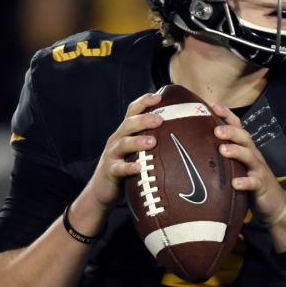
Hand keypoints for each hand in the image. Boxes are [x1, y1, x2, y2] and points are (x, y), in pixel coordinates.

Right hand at [83, 91, 163, 207]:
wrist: (102, 190)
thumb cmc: (127, 167)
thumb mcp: (137, 150)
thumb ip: (152, 140)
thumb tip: (183, 134)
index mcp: (126, 131)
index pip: (133, 111)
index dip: (144, 101)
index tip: (160, 96)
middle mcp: (118, 139)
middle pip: (129, 124)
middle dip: (144, 119)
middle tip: (160, 119)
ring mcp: (112, 154)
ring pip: (123, 143)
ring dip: (137, 141)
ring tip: (152, 142)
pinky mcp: (110, 171)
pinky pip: (119, 168)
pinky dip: (128, 167)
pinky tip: (139, 168)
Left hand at [211, 103, 285, 223]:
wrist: (273, 202)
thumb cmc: (249, 179)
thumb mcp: (237, 164)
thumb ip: (223, 155)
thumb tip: (196, 146)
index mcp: (245, 147)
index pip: (237, 126)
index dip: (227, 115)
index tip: (212, 105)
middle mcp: (252, 154)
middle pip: (244, 138)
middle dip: (230, 131)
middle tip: (216, 129)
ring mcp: (258, 169)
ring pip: (249, 156)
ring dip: (236, 151)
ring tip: (223, 150)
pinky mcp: (261, 185)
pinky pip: (254, 182)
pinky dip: (245, 182)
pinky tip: (235, 183)